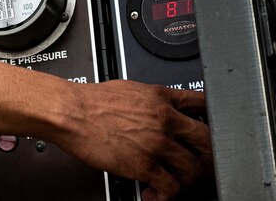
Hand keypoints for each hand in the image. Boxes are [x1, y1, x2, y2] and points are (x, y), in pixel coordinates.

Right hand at [53, 80, 212, 200]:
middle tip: (198, 163)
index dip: (210, 119)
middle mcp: (164, 119)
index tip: (205, 131)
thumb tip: (157, 107)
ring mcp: (157, 143)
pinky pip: (171, 188)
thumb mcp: (128, 89)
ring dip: (186, 180)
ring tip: (174, 182)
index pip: (203, 104)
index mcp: (160, 98)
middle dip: (206, 155)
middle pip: (208, 140)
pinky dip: (167, 196)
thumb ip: (150, 99)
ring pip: (194, 168)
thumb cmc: (89, 101)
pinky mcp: (144, 165)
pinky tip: (155, 193)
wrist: (69, 112)